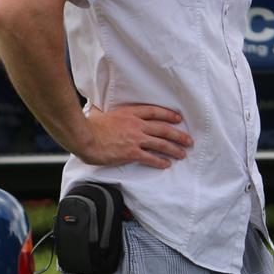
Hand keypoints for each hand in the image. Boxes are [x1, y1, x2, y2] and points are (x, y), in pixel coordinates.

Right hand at [77, 104, 193, 168]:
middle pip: (163, 129)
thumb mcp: (101, 112)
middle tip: (189, 140)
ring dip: (173, 149)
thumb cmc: (89, 125)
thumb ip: (106, 111)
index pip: (155, 112)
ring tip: (182, 154)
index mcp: (130, 113)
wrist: (84, 136)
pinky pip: (150, 157)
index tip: (178, 119)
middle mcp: (137, 124)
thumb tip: (99, 109)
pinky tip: (166, 164)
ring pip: (160, 143)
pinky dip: (160, 161)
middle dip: (178, 135)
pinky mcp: (131, 152)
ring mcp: (135, 138)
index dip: (169, 115)